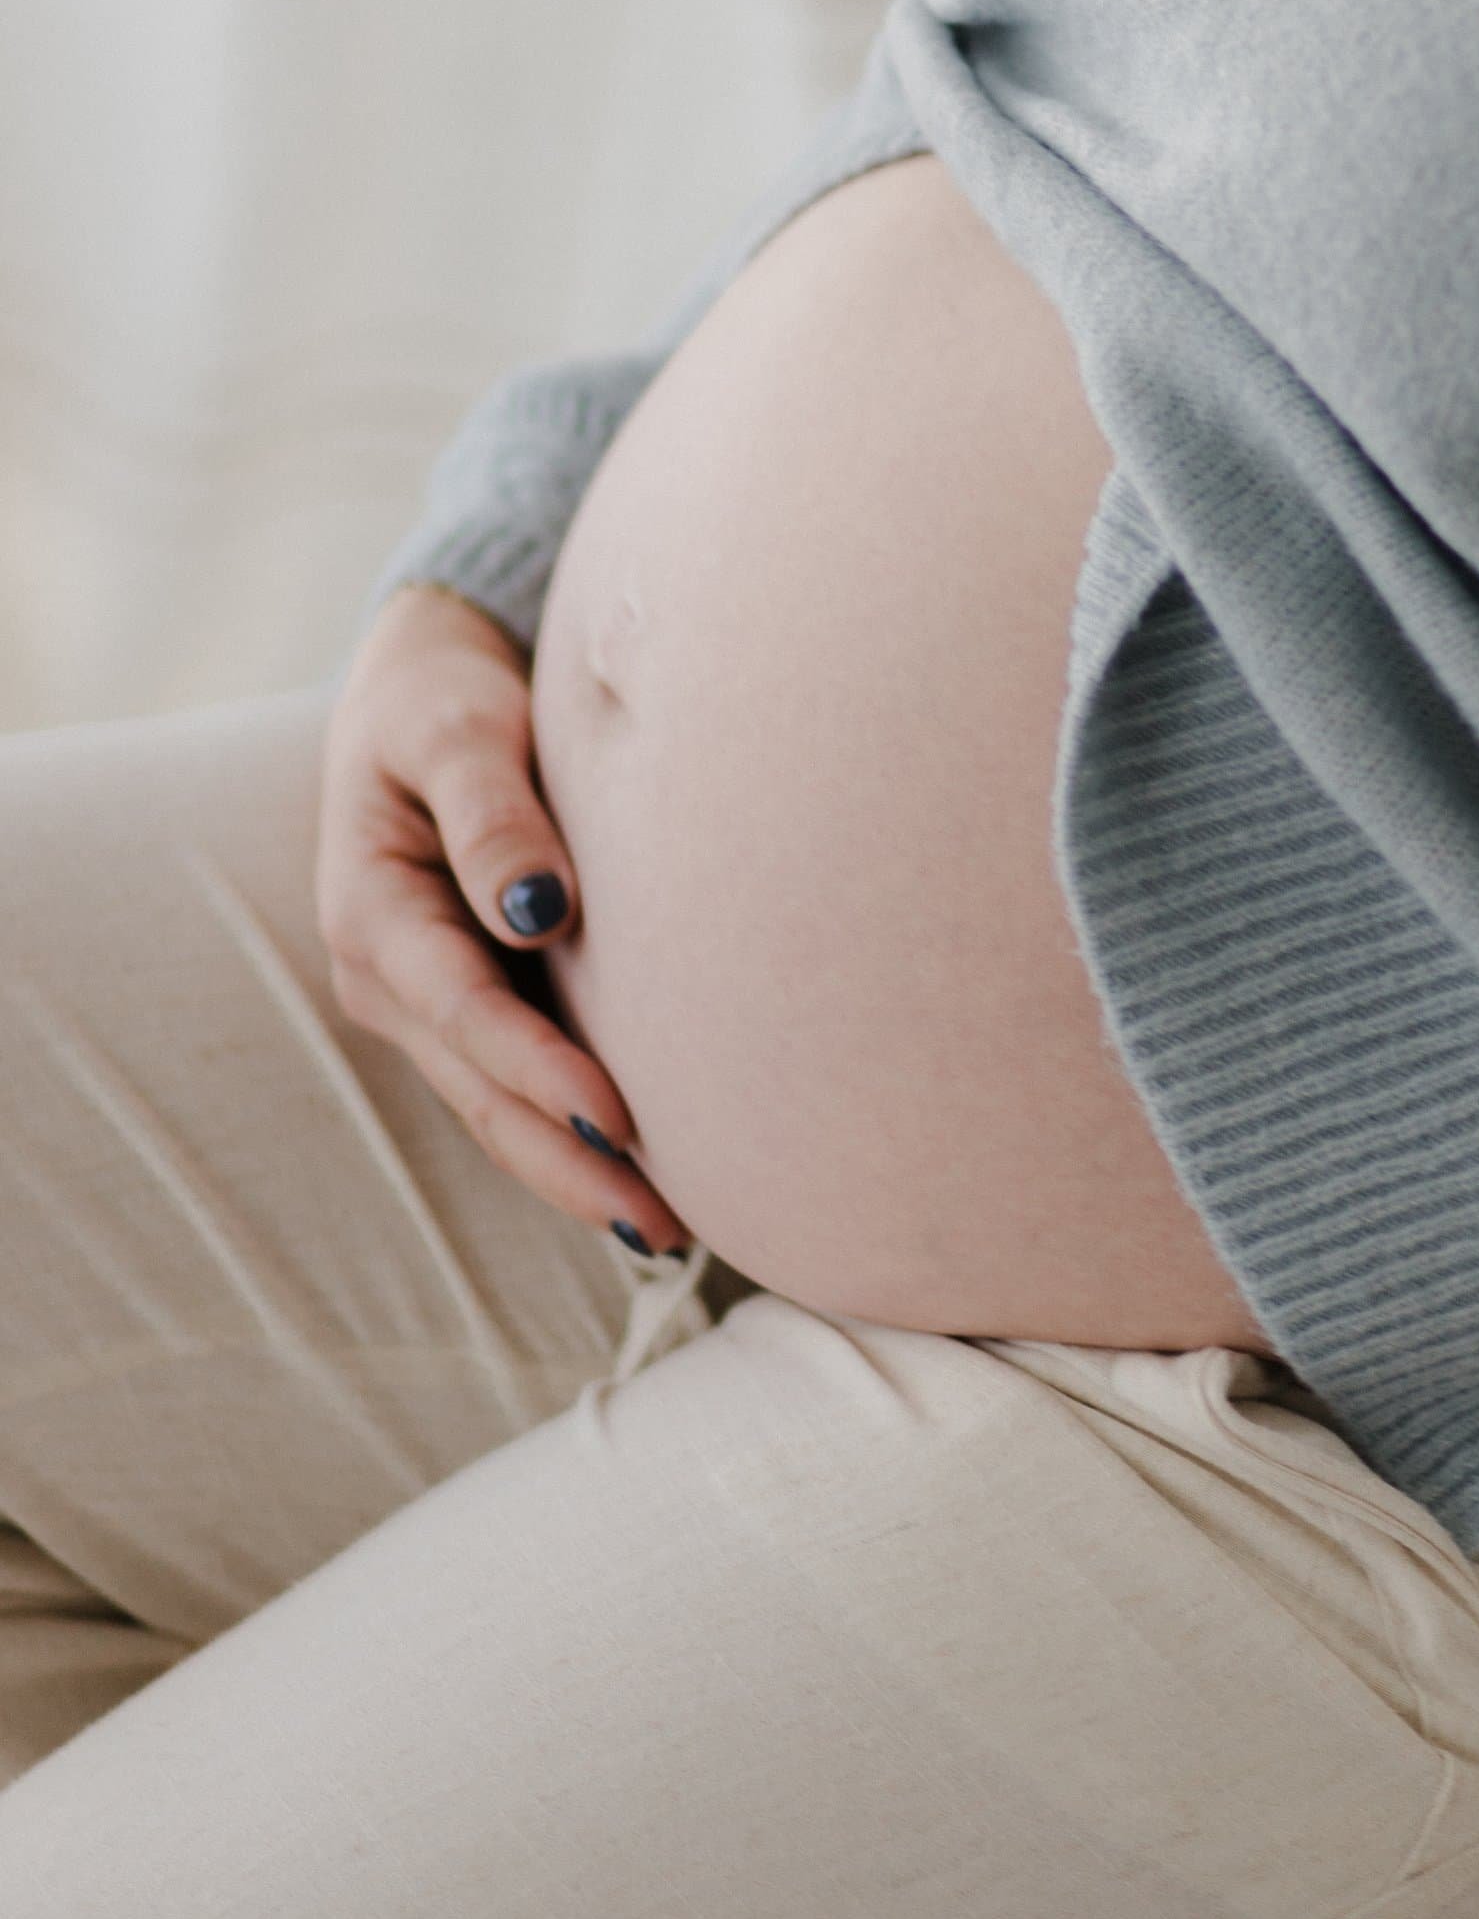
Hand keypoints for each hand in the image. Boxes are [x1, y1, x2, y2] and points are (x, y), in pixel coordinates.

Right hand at [316, 586, 687, 1252]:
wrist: (420, 691)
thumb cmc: (441, 698)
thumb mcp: (456, 731)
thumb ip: (493, 814)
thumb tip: (540, 908)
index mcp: (370, 908)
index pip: (462, 1010)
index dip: (536, 1069)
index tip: (615, 1118)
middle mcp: (386, 974)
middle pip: (481, 1089)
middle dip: (566, 1161)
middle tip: (663, 1221)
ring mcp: (423, 1001)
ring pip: (497, 1106)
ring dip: (573, 1169)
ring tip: (667, 1227)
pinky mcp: (467, 1003)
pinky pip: (514, 1085)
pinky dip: (570, 1133)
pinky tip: (638, 1174)